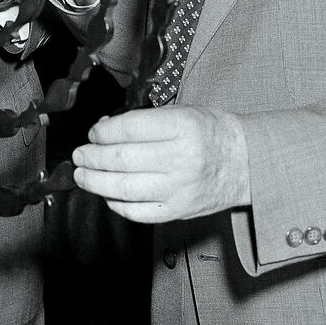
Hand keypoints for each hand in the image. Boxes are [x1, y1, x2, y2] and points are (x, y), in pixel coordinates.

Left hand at [71, 105, 249, 222]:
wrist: (246, 163)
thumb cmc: (211, 133)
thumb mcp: (182, 113)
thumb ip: (144, 120)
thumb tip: (104, 130)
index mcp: (183, 127)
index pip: (130, 128)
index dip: (103, 131)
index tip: (93, 133)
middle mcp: (181, 159)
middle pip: (122, 160)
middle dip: (92, 157)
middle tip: (79, 155)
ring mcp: (179, 189)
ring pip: (124, 188)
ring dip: (95, 182)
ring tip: (82, 175)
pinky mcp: (178, 211)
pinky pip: (138, 212)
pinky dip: (116, 204)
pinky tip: (107, 195)